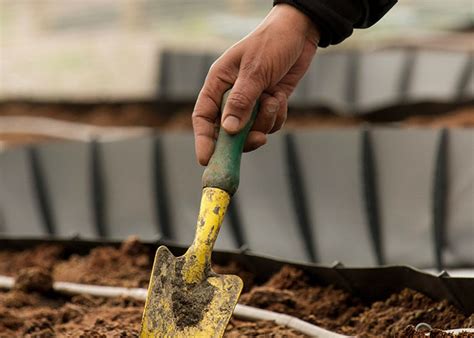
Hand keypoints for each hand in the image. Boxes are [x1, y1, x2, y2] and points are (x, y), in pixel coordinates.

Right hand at [192, 4, 319, 164]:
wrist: (300, 33)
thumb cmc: (271, 43)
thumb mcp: (255, 70)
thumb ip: (241, 101)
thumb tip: (228, 131)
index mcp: (218, 83)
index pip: (203, 117)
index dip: (203, 139)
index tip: (207, 159)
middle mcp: (231, 96)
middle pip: (227, 131)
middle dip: (243, 137)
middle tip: (259, 139)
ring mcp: (251, 103)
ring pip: (252, 130)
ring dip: (265, 121)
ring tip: (273, 98)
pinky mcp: (268, 106)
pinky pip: (269, 125)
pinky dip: (277, 117)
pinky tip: (281, 97)